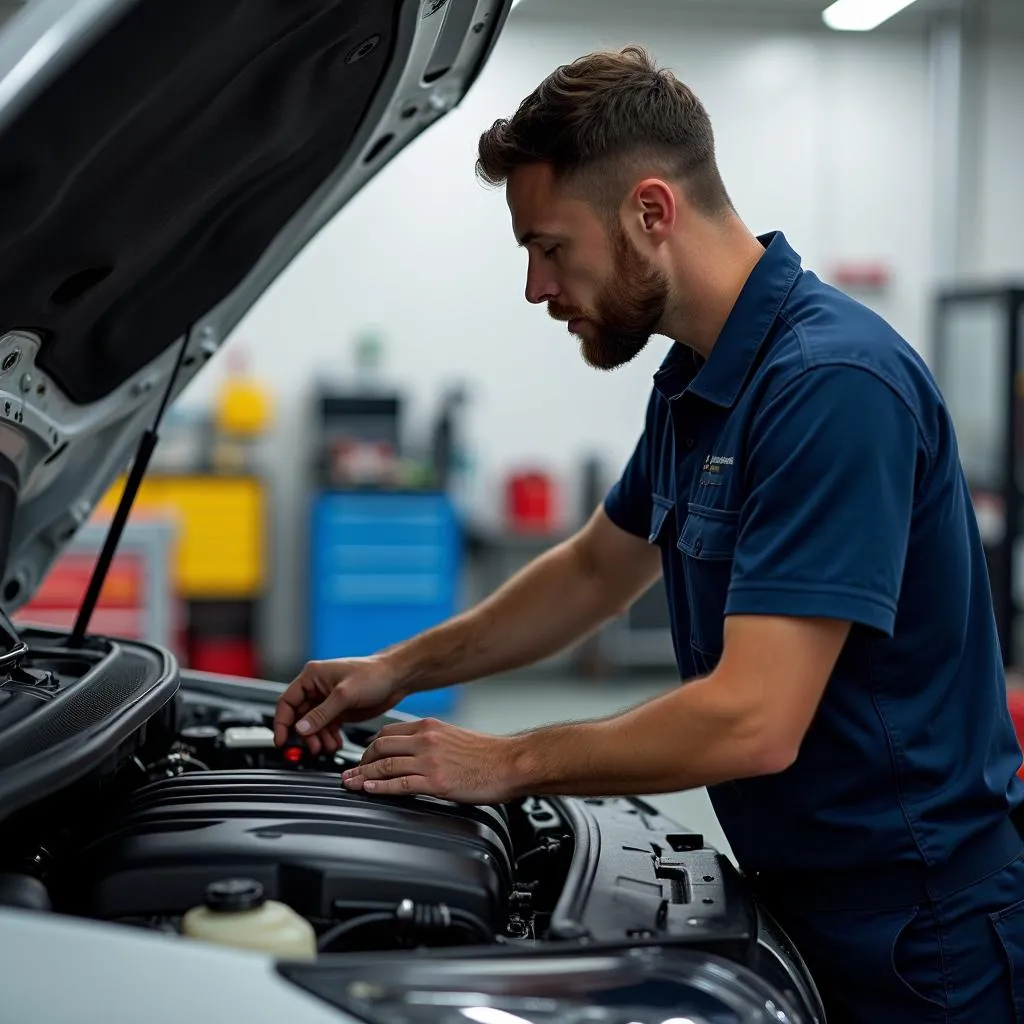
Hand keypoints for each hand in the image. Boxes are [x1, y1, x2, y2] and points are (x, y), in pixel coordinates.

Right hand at [273, 656, 405, 755]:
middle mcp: (316, 687)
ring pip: (312, 725)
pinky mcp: (338, 710)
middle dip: (304, 735)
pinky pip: (325, 727)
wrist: (397, 678)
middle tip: (313, 748)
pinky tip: (336, 744)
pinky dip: (328, 737)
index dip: (282, 723)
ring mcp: (327, 700)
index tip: (282, 741)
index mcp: (312, 676)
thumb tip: (300, 729)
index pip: (287, 702)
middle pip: (298, 716)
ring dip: (318, 738)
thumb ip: (321, 714)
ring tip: (328, 748)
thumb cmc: (374, 675)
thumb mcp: (344, 695)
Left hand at [342, 718, 518, 804]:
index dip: (369, 746)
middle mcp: (426, 740)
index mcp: (429, 727)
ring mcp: (430, 760)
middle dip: (360, 760)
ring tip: (351, 784)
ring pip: (385, 765)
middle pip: (380, 746)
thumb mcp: (453, 737)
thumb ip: (430, 741)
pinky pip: (400, 784)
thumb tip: (412, 753)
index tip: (362, 757)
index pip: (388, 732)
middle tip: (351, 772)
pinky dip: (380, 787)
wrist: (511, 763)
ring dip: (363, 775)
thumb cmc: (488, 754)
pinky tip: (369, 790)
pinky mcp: (436, 781)